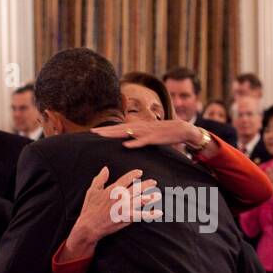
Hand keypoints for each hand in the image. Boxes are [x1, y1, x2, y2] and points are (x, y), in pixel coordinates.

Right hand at [63, 167, 159, 259]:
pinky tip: (159, 213)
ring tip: (158, 195)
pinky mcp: (127, 217)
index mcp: (113, 189)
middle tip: (154, 182)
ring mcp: (125, 207)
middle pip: (137, 188)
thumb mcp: (92, 190)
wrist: (89, 225)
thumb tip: (106, 168)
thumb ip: (100, 179)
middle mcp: (121, 197)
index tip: (140, 172)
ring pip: (141, 200)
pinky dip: (151, 214)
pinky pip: (141, 215)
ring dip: (151, 197)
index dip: (134, 174)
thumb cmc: (90, 208)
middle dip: (147, 184)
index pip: (127, 178)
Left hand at [92, 118, 213, 152]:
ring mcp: (146, 132)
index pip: (118, 128)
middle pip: (118, 129)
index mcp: (138, 127)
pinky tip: (125, 145)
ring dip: (114, 134)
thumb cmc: (164, 133)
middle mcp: (139, 127)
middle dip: (105, 131)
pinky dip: (134, 143)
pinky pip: (142, 141)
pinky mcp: (154, 138)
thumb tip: (129, 142)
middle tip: (91, 132)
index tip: (94, 131)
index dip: (106, 130)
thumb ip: (138, 137)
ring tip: (102, 135)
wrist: (181, 128)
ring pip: (127, 133)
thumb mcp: (148, 135)